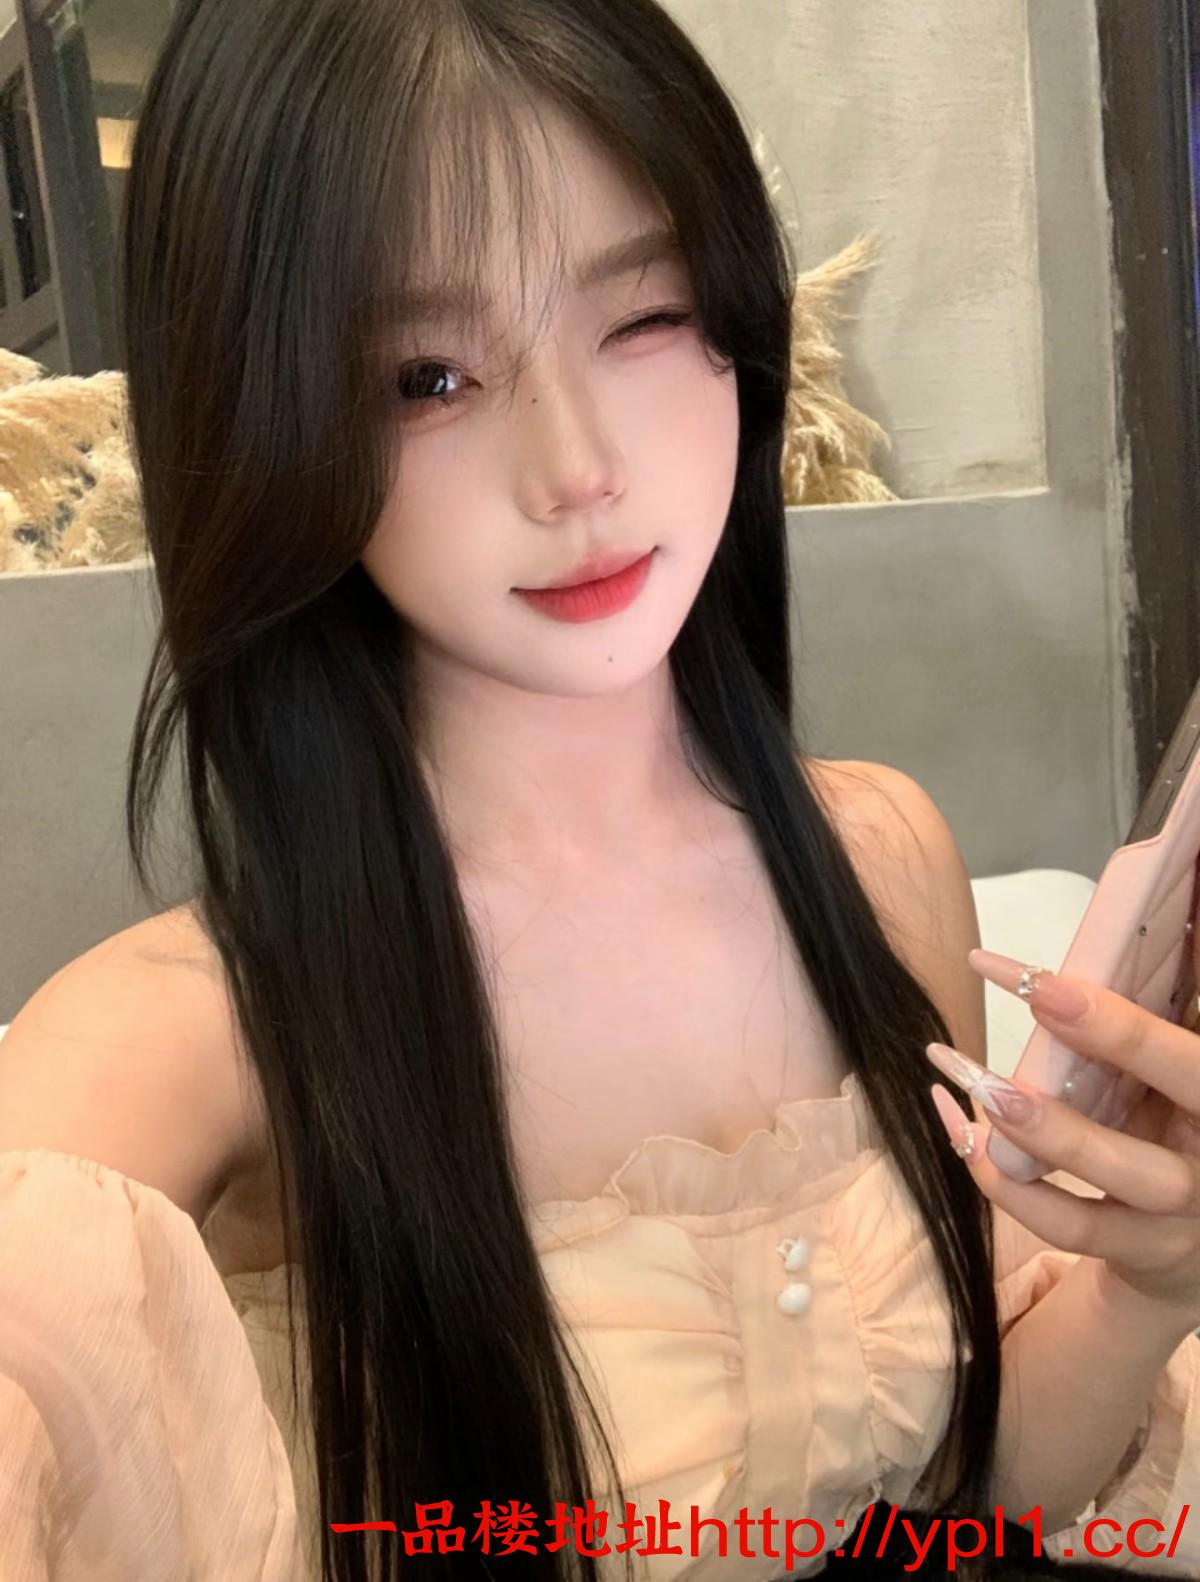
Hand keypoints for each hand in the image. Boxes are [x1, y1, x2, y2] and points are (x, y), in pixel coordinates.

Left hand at [925, 944, 1199, 1323]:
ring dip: (1042, 1128)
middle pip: (1190, 1088)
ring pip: (1119, 1172)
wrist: (1194, 1249)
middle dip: (1120, 1037)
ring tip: (978, 1082)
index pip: (1193, 1051)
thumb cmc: (1176, 1125)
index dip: (1133, 1010)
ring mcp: (1182, 1212)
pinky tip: (957, 1127)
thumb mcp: (1176, 1076)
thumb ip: (1153, 1029)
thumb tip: (1121, 933)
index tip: (1066, 967)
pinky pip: (1065, 1221)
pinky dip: (1001, 1177)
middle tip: (1036, 991)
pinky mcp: (1137, 1250)